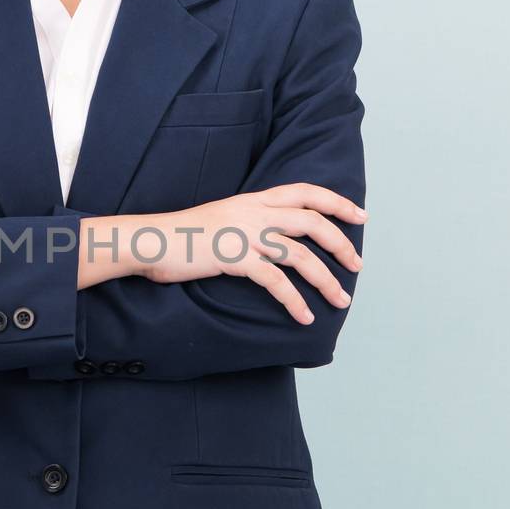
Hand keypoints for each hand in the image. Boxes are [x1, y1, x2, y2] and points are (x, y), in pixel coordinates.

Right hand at [132, 183, 364, 324]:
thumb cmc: (182, 235)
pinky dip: (294, 301)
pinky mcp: (235, 259)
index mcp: (253, 199)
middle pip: (313, 222)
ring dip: (327, 280)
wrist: (150, 240)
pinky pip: (276, 282)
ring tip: (342, 299)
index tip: (360, 215)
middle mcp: (254, 213)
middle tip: (357, 265)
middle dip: (341, 244)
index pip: (305, 192)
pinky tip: (304, 316)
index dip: (336, 202)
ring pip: (301, 255)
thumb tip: (271, 239)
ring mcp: (246, 235)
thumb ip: (248, 222)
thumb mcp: (222, 218)